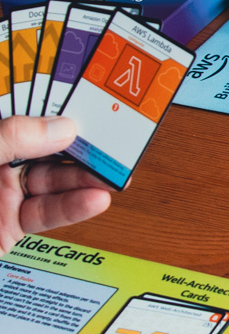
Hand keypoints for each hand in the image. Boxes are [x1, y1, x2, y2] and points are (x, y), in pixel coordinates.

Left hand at [0, 116, 113, 252]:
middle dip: (81, 148)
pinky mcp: (10, 226)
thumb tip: (59, 127)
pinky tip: (96, 200)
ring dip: (86, 179)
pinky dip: (74, 208)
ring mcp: (2, 195)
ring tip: (112, 176)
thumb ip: (11, 138)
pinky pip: (48, 213)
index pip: (26, 115)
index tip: (89, 107)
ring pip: (53, 182)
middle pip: (47, 149)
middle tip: (111, 145)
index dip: (57, 108)